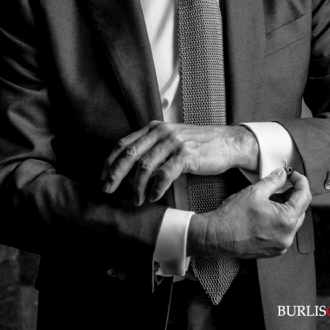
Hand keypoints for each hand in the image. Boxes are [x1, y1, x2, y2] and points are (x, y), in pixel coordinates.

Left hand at [100, 121, 257, 203]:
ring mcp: (174, 142)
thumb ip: (153, 147)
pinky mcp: (187, 154)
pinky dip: (156, 188)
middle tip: (107, 191)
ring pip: (145, 166)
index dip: (110, 161)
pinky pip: (164, 174)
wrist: (228, 142)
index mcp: (155, 128)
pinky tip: (154, 197)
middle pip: (130, 154)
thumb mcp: (173, 140)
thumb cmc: (199, 145)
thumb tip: (131, 170)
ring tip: (136, 200)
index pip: (124, 143)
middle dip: (115, 175)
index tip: (101, 177)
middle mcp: (162, 132)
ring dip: (137, 187)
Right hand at [187, 168, 310, 258]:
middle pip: (300, 210)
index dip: (301, 182)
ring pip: (292, 221)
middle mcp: (287, 236)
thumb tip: (282, 175)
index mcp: (286, 220)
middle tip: (282, 183)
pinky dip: (280, 219)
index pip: (305, 197)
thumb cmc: (233, 216)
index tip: (293, 175)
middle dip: (293, 195)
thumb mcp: (255, 191)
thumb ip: (274, 181)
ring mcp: (281, 245)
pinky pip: (284, 232)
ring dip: (286, 207)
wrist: (217, 236)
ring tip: (272, 197)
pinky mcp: (273, 250)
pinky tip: (267, 211)